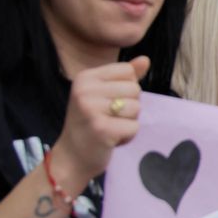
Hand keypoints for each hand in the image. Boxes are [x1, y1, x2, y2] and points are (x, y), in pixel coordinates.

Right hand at [53, 56, 149, 189]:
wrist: (71, 158)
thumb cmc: (91, 123)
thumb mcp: (103, 95)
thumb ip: (125, 77)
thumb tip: (145, 59)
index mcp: (85, 77)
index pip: (127, 71)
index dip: (126, 90)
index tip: (107, 103)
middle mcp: (85, 90)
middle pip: (134, 89)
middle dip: (129, 108)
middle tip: (107, 119)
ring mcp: (91, 109)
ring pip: (136, 108)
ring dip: (128, 122)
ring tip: (109, 128)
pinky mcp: (102, 129)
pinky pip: (134, 127)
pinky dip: (127, 137)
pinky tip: (110, 140)